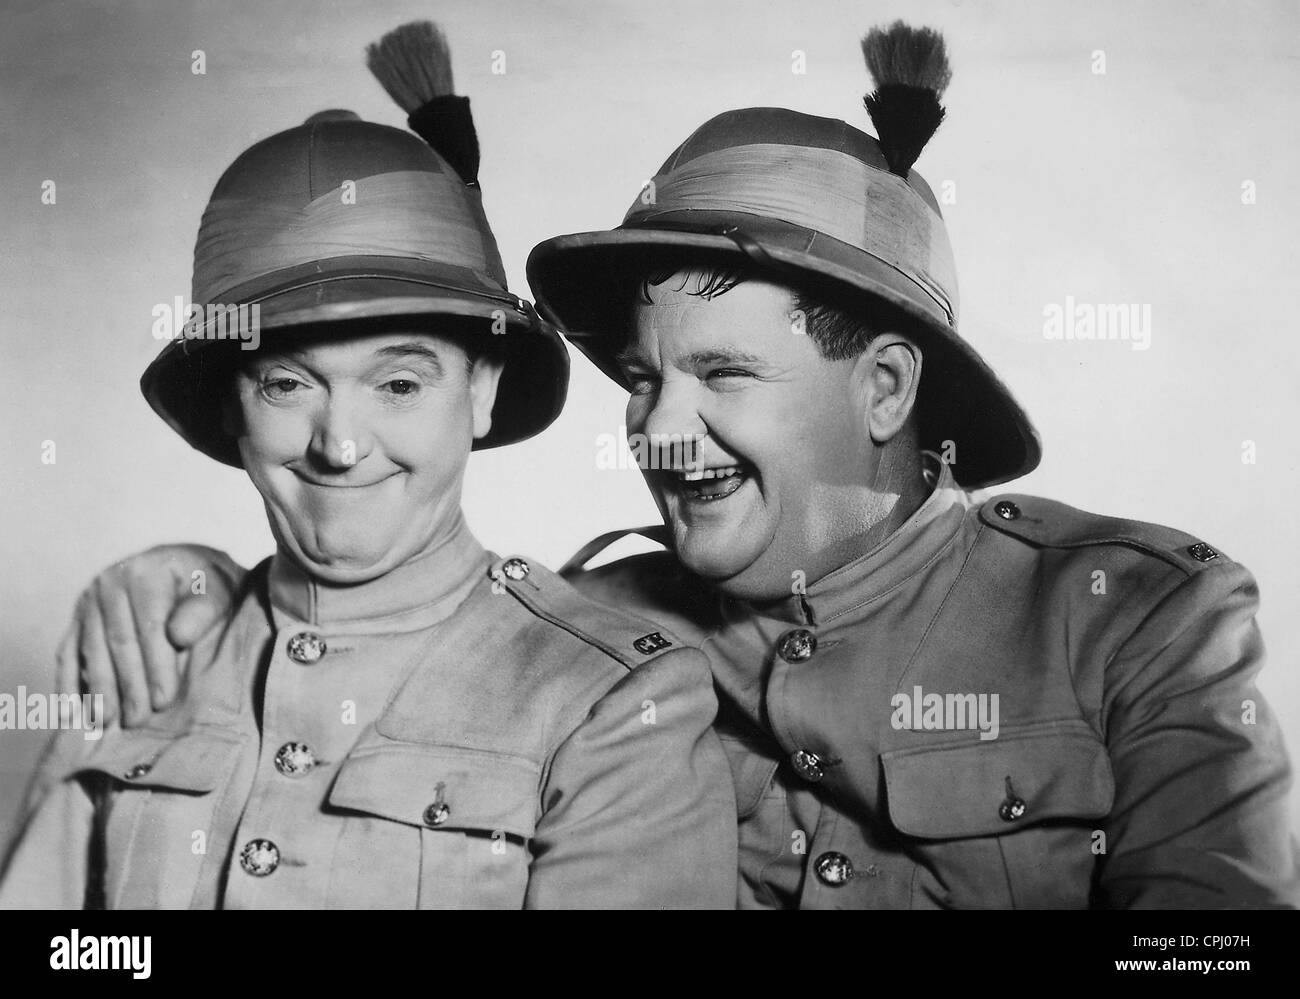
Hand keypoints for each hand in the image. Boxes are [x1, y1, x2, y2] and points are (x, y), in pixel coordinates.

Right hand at [55, 544, 246, 726]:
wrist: (186, 569)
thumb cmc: (207, 585)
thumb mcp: (218, 589)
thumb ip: (203, 611)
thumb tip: (178, 636)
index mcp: (145, 572)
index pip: (150, 628)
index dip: (156, 667)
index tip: (164, 701)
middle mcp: (110, 582)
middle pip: (118, 642)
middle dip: (128, 685)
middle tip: (137, 720)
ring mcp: (89, 600)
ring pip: (92, 651)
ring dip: (98, 689)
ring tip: (106, 722)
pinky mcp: (78, 618)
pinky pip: (68, 653)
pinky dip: (67, 683)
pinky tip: (69, 712)